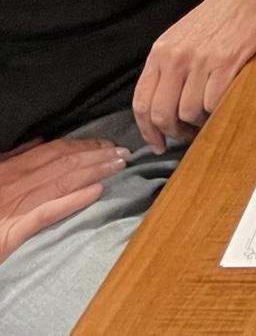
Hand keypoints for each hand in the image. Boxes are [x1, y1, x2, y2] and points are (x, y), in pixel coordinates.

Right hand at [0, 138, 127, 260]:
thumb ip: (14, 158)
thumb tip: (39, 142)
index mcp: (11, 169)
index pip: (55, 152)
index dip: (84, 145)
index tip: (108, 144)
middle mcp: (15, 183)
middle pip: (64, 163)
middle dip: (97, 155)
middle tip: (124, 152)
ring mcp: (14, 206)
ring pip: (62, 182)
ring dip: (94, 171)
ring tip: (119, 166)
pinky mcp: (11, 233)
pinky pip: (46, 213)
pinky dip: (72, 201)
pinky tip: (96, 192)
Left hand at [132, 0, 255, 152]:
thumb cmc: (215, 18)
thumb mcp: (179, 38)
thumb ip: (167, 70)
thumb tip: (162, 109)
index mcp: (160, 52)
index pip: (142, 102)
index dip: (147, 131)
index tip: (157, 144)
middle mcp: (176, 57)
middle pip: (163, 113)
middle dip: (173, 132)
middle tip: (185, 134)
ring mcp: (201, 60)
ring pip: (189, 111)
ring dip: (198, 123)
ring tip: (206, 118)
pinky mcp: (227, 62)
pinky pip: (214, 101)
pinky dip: (216, 111)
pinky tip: (220, 106)